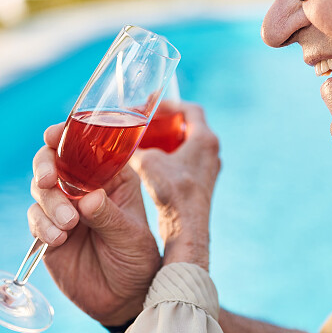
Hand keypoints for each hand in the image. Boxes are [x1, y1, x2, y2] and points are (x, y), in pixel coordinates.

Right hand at [28, 122, 160, 325]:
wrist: (123, 301)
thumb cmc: (137, 262)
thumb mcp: (132, 238)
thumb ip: (110, 217)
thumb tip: (88, 198)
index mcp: (111, 177)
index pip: (87, 148)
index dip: (68, 136)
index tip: (54, 136)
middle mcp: (84, 188)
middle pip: (54, 161)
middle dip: (46, 166)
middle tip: (48, 180)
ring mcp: (64, 208)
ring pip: (41, 189)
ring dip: (48, 201)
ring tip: (68, 224)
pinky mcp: (47, 231)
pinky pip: (35, 218)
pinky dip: (41, 225)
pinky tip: (58, 239)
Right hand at [130, 103, 219, 269]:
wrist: (187, 228)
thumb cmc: (173, 193)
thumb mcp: (148, 161)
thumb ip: (136, 148)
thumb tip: (120, 145)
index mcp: (205, 139)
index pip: (191, 110)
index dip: (171, 104)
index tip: (153, 105)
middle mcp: (211, 152)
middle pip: (189, 127)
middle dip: (167, 122)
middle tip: (148, 121)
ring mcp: (208, 169)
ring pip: (188, 145)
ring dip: (169, 140)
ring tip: (148, 140)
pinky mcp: (201, 183)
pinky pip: (187, 161)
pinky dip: (171, 157)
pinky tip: (153, 163)